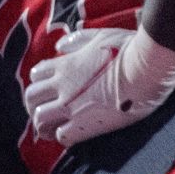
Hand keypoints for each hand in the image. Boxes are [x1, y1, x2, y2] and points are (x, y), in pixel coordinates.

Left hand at [25, 26, 174, 146]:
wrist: (143, 69)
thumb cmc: (125, 49)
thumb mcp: (98, 36)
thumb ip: (76, 40)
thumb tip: (59, 46)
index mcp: (66, 64)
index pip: (36, 75)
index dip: (39, 83)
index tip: (48, 89)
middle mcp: (62, 85)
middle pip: (31, 97)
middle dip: (34, 105)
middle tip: (45, 111)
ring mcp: (70, 106)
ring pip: (39, 119)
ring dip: (43, 124)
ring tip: (53, 128)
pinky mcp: (83, 124)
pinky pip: (61, 136)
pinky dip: (62, 137)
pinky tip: (72, 134)